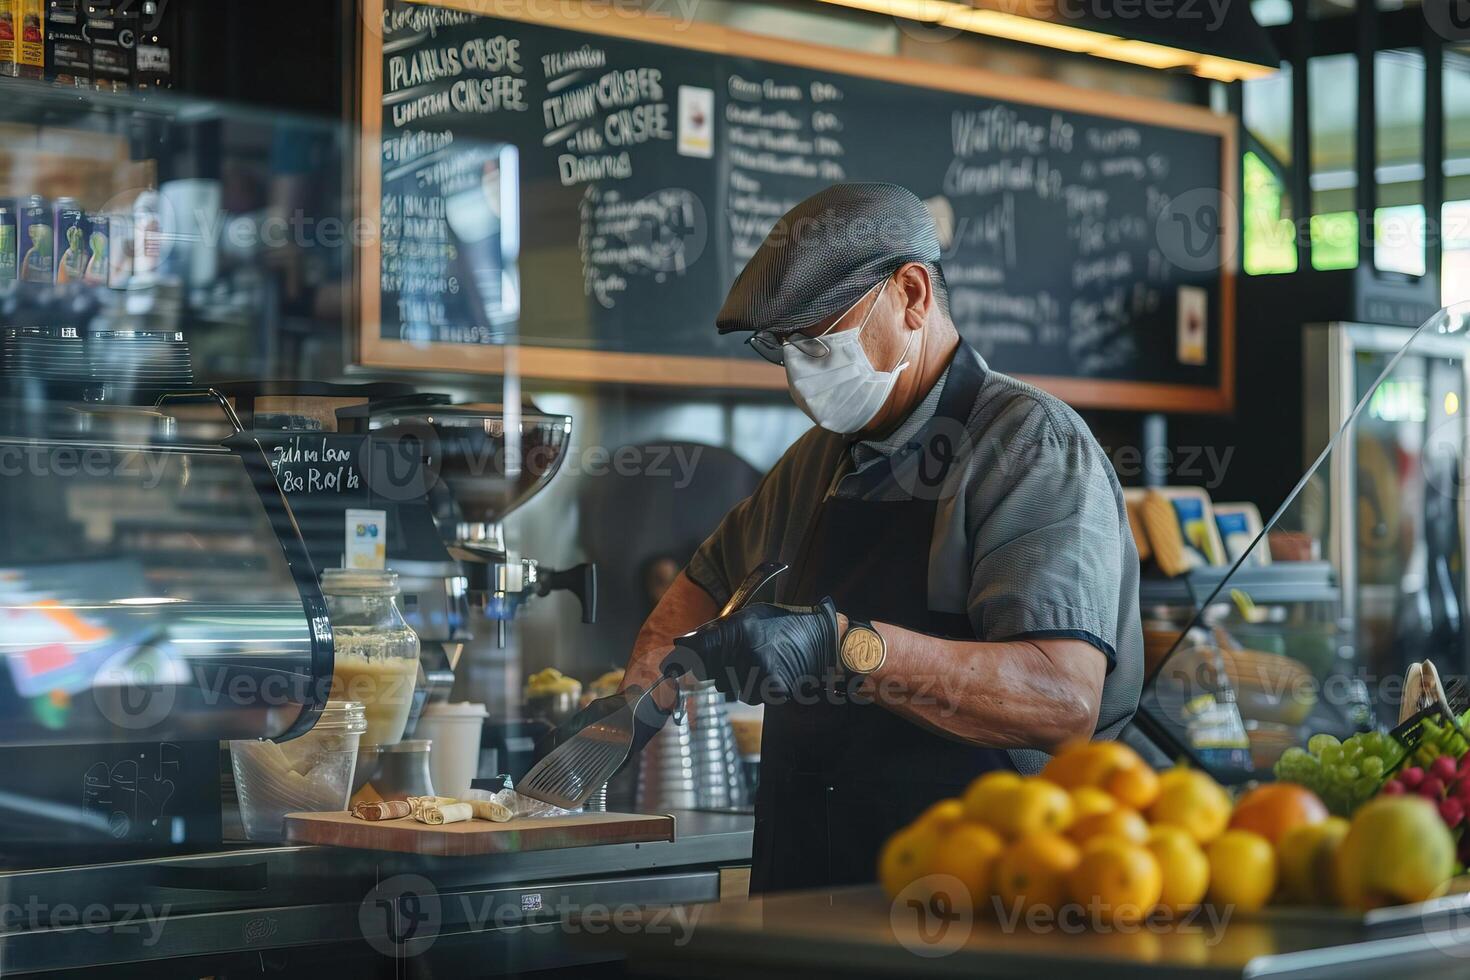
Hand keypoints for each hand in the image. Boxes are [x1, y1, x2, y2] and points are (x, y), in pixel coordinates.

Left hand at [661, 598, 840, 704]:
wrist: (822, 639)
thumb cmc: (784, 624)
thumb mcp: (749, 617)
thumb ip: (718, 631)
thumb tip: (684, 646)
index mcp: (741, 628)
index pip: (699, 647)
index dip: (679, 659)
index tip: (668, 666)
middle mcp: (747, 650)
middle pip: (712, 671)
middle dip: (716, 667)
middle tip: (737, 655)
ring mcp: (761, 672)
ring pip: (731, 686)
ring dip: (738, 679)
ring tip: (760, 661)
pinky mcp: (773, 689)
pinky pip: (750, 695)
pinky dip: (756, 688)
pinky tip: (769, 673)